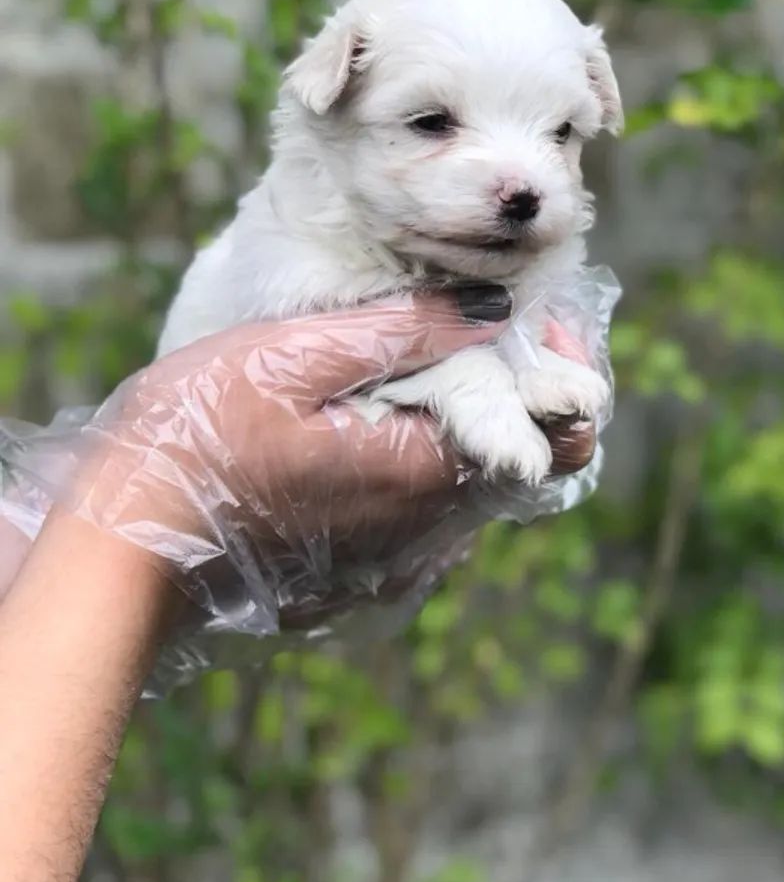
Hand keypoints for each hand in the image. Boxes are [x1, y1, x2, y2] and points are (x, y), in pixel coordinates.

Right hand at [56, 287, 595, 626]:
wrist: (124, 552)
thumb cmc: (195, 442)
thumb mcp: (293, 357)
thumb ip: (403, 330)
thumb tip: (491, 307)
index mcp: (429, 476)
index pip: (557, 442)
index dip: (561, 377)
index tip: (533, 323)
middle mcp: (430, 532)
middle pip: (522, 462)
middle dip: (516, 392)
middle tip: (475, 328)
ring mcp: (398, 561)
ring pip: (474, 487)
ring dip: (470, 426)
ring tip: (425, 364)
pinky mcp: (363, 575)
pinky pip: (426, 515)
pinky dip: (427, 463)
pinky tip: (378, 423)